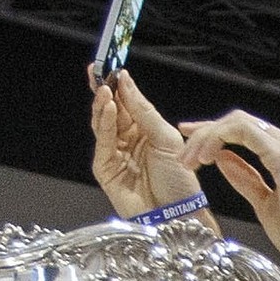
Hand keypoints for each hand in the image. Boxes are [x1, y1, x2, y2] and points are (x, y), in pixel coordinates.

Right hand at [88, 70, 203, 217]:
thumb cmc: (180, 182)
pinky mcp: (106, 169)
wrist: (178, 215)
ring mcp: (116, 155)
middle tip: (99, 70)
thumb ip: (144, 111)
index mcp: (146, 131)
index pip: (127, 103)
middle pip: (112, 110)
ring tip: (105, 88)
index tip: (111, 65)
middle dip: (104, 90)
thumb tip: (125, 82)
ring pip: (103, 123)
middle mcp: (129, 141)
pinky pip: (103, 142)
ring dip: (103, 105)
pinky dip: (104, 124)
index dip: (119, 85)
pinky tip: (108, 108)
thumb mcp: (167, 139)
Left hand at [176, 108, 279, 279]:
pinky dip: (218, 139)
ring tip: (191, 160)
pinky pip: (242, 132)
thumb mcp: (263, 203)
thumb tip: (223, 160)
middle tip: (183, 153)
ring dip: (208, 136)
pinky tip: (205, 158)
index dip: (214, 134)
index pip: (244, 132)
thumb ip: (245, 179)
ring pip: (237, 122)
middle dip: (205, 132)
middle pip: (238, 122)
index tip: (191, 145)